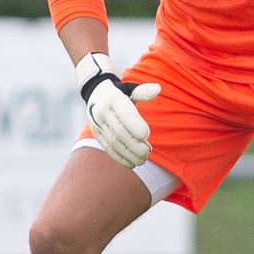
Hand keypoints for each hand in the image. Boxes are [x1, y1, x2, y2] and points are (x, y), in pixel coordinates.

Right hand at [74, 52, 159, 167]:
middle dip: (134, 144)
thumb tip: (157, 89)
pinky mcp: (97, 135)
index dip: (134, 125)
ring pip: (113, 143)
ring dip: (128, 154)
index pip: (123, 114)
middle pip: (119, 132)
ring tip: (142, 159)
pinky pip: (107, 148)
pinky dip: (119, 158)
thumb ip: (142, 91)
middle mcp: (103, 112)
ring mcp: (98, 125)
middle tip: (147, 152)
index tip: (146, 135)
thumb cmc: (120, 93)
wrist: (95, 95)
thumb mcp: (129, 89)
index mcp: (113, 99)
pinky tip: (131, 164)